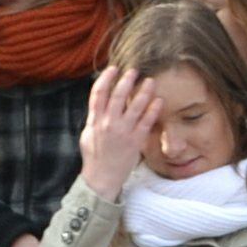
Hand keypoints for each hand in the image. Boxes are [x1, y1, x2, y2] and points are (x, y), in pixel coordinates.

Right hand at [77, 68, 165, 197]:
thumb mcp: (87, 134)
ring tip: (150, 81)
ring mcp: (123, 132)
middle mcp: (108, 123)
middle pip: (118, 96)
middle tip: (134, 71)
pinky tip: (158, 100)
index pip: (99, 93)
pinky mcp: (135, 141)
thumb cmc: (94, 155)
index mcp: (95, 120)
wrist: (102, 177)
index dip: (106, 78)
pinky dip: (153, 109)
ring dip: (144, 91)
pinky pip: (146, 122)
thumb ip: (94, 117)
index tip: (113, 69)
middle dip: (126, 80)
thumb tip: (99, 102)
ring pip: (135, 106)